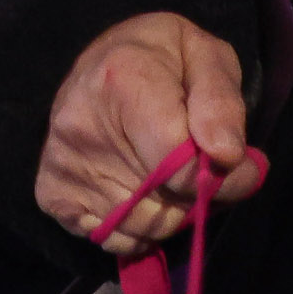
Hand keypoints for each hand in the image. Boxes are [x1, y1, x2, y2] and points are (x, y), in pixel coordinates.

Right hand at [38, 11, 262, 256]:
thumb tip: (226, 155)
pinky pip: (111, 237)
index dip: (221, 177)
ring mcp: (62, 163)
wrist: (100, 62)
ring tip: (170, 174)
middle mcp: (80, 125)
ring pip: (142, 227)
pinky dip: (136, 227)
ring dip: (170, 212)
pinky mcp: (51, 192)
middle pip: (163, 202)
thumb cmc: (162, 57)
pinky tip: (138, 189)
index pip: (179, 167)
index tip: (241, 164)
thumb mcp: (206, 56)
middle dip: (197, 195)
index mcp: (123, 79)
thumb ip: (221, 103)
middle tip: (201, 164)